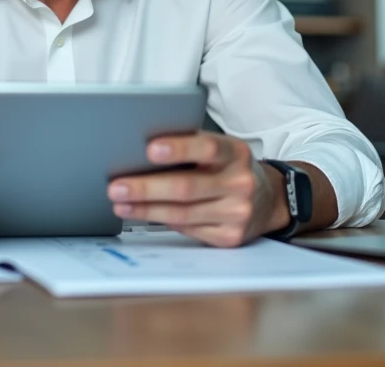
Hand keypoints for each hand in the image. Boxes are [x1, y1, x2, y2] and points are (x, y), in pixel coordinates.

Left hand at [106, 132, 288, 247]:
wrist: (268, 199)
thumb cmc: (229, 168)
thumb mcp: (220, 149)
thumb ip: (190, 146)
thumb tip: (140, 151)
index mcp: (236, 153)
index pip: (207, 147)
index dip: (179, 148)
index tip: (150, 149)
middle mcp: (240, 184)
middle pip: (186, 187)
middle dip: (146, 188)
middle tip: (116, 186)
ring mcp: (237, 213)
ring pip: (182, 213)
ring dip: (145, 209)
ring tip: (120, 203)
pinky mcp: (229, 237)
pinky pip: (188, 230)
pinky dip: (161, 221)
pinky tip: (141, 215)